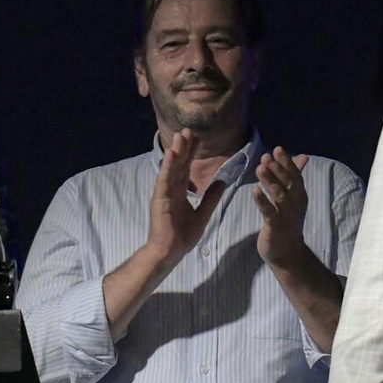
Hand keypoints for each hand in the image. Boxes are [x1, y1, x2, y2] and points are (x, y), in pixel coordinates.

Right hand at [146, 129, 225, 266]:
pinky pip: (165, 179)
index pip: (186, 168)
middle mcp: (171, 189)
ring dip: (175, 151)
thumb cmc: (182, 236)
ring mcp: (164, 193)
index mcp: (179, 192)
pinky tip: (172, 153)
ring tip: (180, 135)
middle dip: (183, 147)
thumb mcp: (203, 214)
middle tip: (189, 129)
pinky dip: (168, 166)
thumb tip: (223, 182)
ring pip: (171, 168)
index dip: (191, 153)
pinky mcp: (160, 199)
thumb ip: (211, 198)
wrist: (170, 252)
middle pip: (178, 164)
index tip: (198, 138)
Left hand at [253, 147, 310, 268]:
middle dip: (277, 169)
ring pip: (279, 196)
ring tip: (259, 168)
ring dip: (270, 181)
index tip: (277, 149)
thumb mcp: (293, 198)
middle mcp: (296, 204)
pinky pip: (269, 213)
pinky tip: (254, 191)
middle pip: (288, 183)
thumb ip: (295, 177)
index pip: (295, 175)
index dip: (287, 162)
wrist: (288, 253)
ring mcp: (286, 216)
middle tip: (265, 156)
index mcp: (300, 195)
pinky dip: (262, 201)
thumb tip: (303, 156)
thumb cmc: (288, 222)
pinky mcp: (275, 227)